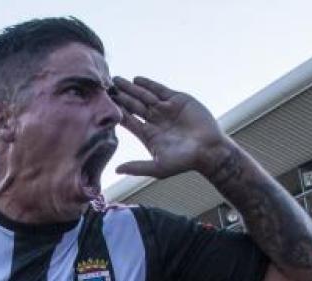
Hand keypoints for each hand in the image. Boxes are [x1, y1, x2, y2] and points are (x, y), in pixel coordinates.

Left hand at [110, 75, 229, 178]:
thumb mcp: (158, 168)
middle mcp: (155, 121)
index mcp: (148, 135)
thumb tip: (116, 170)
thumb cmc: (184, 162)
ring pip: (144, 96)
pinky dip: (148, 85)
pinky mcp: (178, 100)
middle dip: (120, 97)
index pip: (128, 121)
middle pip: (133, 106)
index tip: (102, 106)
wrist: (209, 150)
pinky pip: (160, 90)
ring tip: (117, 80)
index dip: (116, 113)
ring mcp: (166, 109)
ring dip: (131, 88)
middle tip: (105, 88)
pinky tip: (136, 80)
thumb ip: (137, 167)